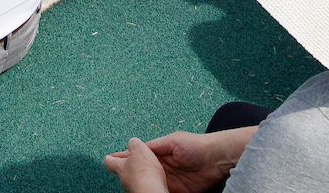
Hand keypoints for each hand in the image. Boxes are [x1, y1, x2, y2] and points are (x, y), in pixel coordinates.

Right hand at [104, 131, 238, 192]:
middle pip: (142, 173)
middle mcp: (163, 168)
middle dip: (129, 175)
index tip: (111, 160)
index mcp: (160, 154)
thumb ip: (155, 145)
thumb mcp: (172, 141)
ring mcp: (170, 181)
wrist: (217, 159)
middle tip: (117, 178)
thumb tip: (137, 147)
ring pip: (150, 185)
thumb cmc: (196, 145)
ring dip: (140, 186)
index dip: (126, 159)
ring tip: (127, 187)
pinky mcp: (178, 192)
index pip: (140, 158)